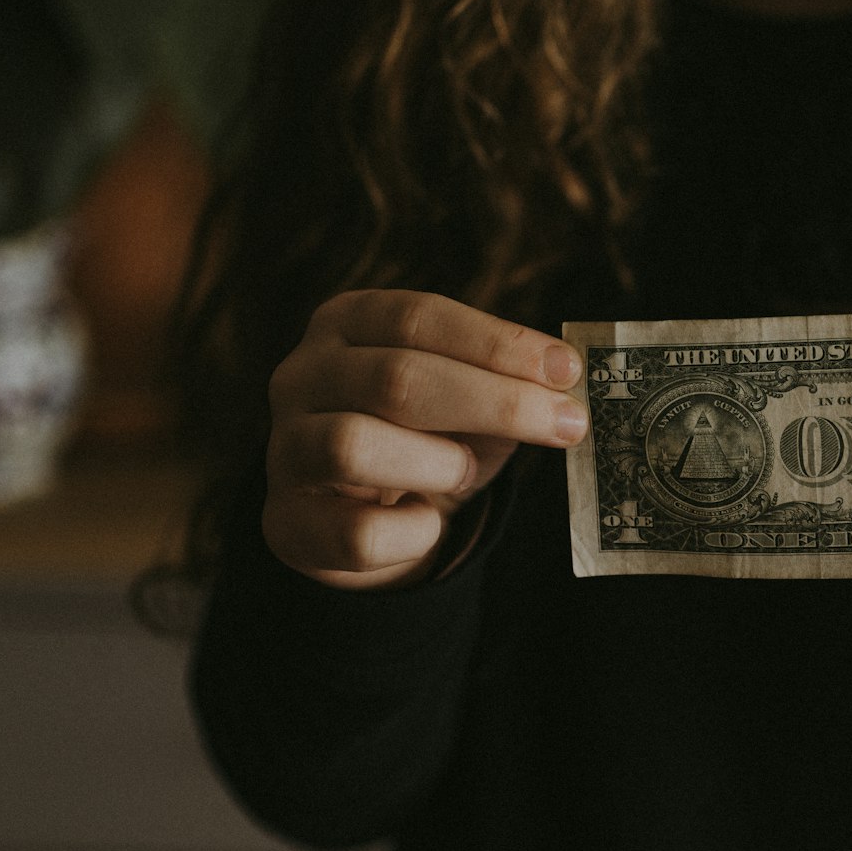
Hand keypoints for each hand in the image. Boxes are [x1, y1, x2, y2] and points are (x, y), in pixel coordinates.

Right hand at [262, 288, 587, 590]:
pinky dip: (413, 534)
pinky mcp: (285, 522)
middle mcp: (302, 375)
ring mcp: (284, 448)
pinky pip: (357, 534)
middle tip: (567, 425)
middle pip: (396, 379)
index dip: (498, 344)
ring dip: (437, 463)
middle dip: (496, 403)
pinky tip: (428, 522)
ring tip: (464, 472)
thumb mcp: (467, 399)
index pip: (419, 317)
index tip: (567, 370)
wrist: (362, 516)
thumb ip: (506, 385)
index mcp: (347, 323)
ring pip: (353, 447)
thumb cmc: (425, 438)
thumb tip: (563, 387)